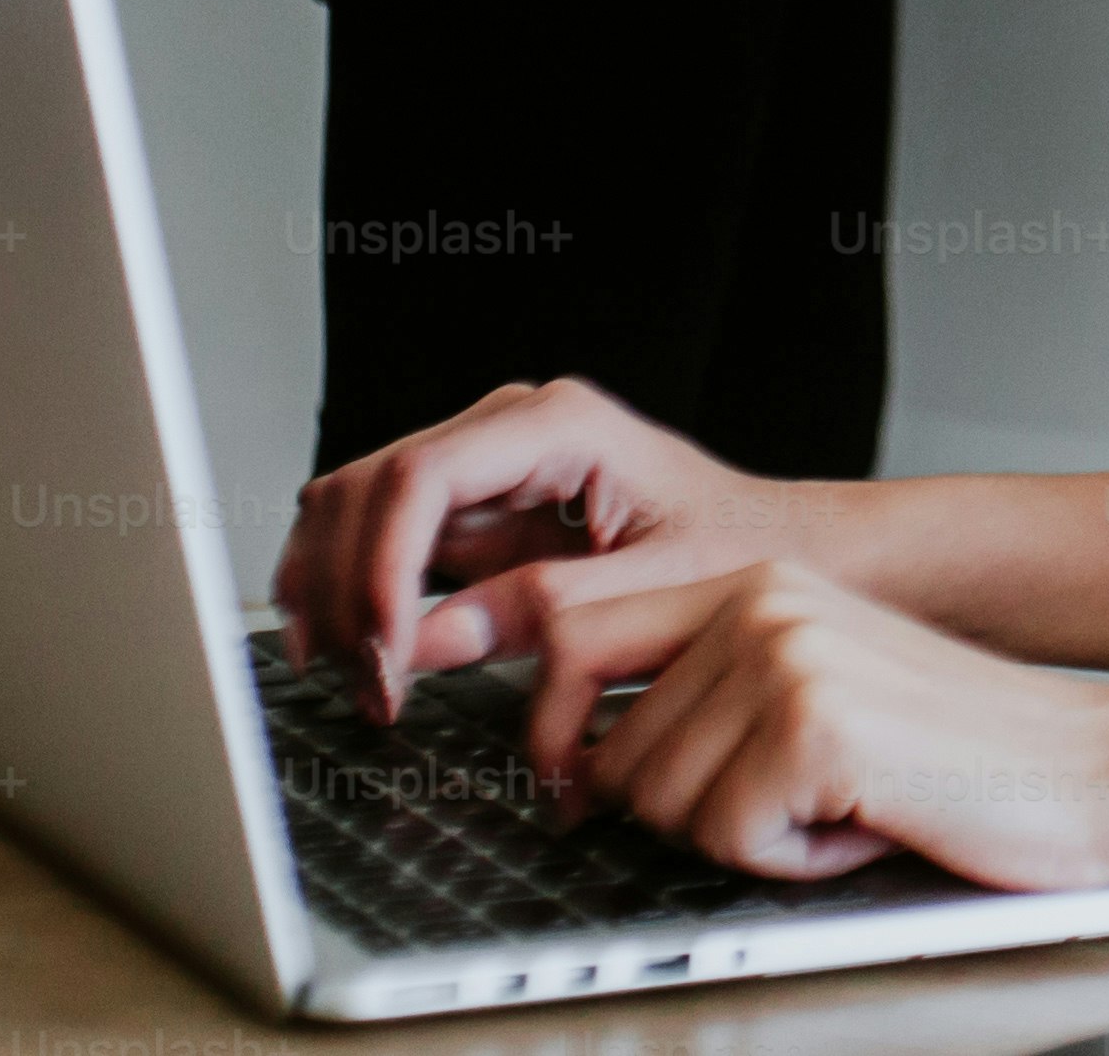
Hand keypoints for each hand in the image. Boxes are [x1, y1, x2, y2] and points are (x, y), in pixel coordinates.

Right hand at [274, 377, 804, 715]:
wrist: (775, 545)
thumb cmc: (736, 552)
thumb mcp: (657, 587)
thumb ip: (546, 609)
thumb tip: (427, 643)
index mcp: (560, 425)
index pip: (422, 478)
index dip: (381, 569)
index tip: (386, 653)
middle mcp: (509, 427)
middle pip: (370, 487)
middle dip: (347, 589)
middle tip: (365, 684)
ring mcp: (483, 462)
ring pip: (355, 506)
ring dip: (334, 591)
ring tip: (353, 677)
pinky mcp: (473, 506)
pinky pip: (380, 536)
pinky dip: (352, 592)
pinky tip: (356, 653)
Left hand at [523, 561, 1108, 890]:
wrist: (1093, 767)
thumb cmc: (964, 748)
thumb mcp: (827, 682)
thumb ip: (717, 683)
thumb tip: (581, 748)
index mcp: (760, 580)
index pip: (577, 635)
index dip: (554, 730)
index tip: (573, 783)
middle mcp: (763, 602)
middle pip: (609, 748)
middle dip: (681, 808)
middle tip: (784, 803)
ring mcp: (787, 657)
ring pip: (661, 802)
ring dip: (744, 836)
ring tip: (837, 805)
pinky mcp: (815, 726)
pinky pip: (728, 839)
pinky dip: (791, 860)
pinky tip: (863, 822)